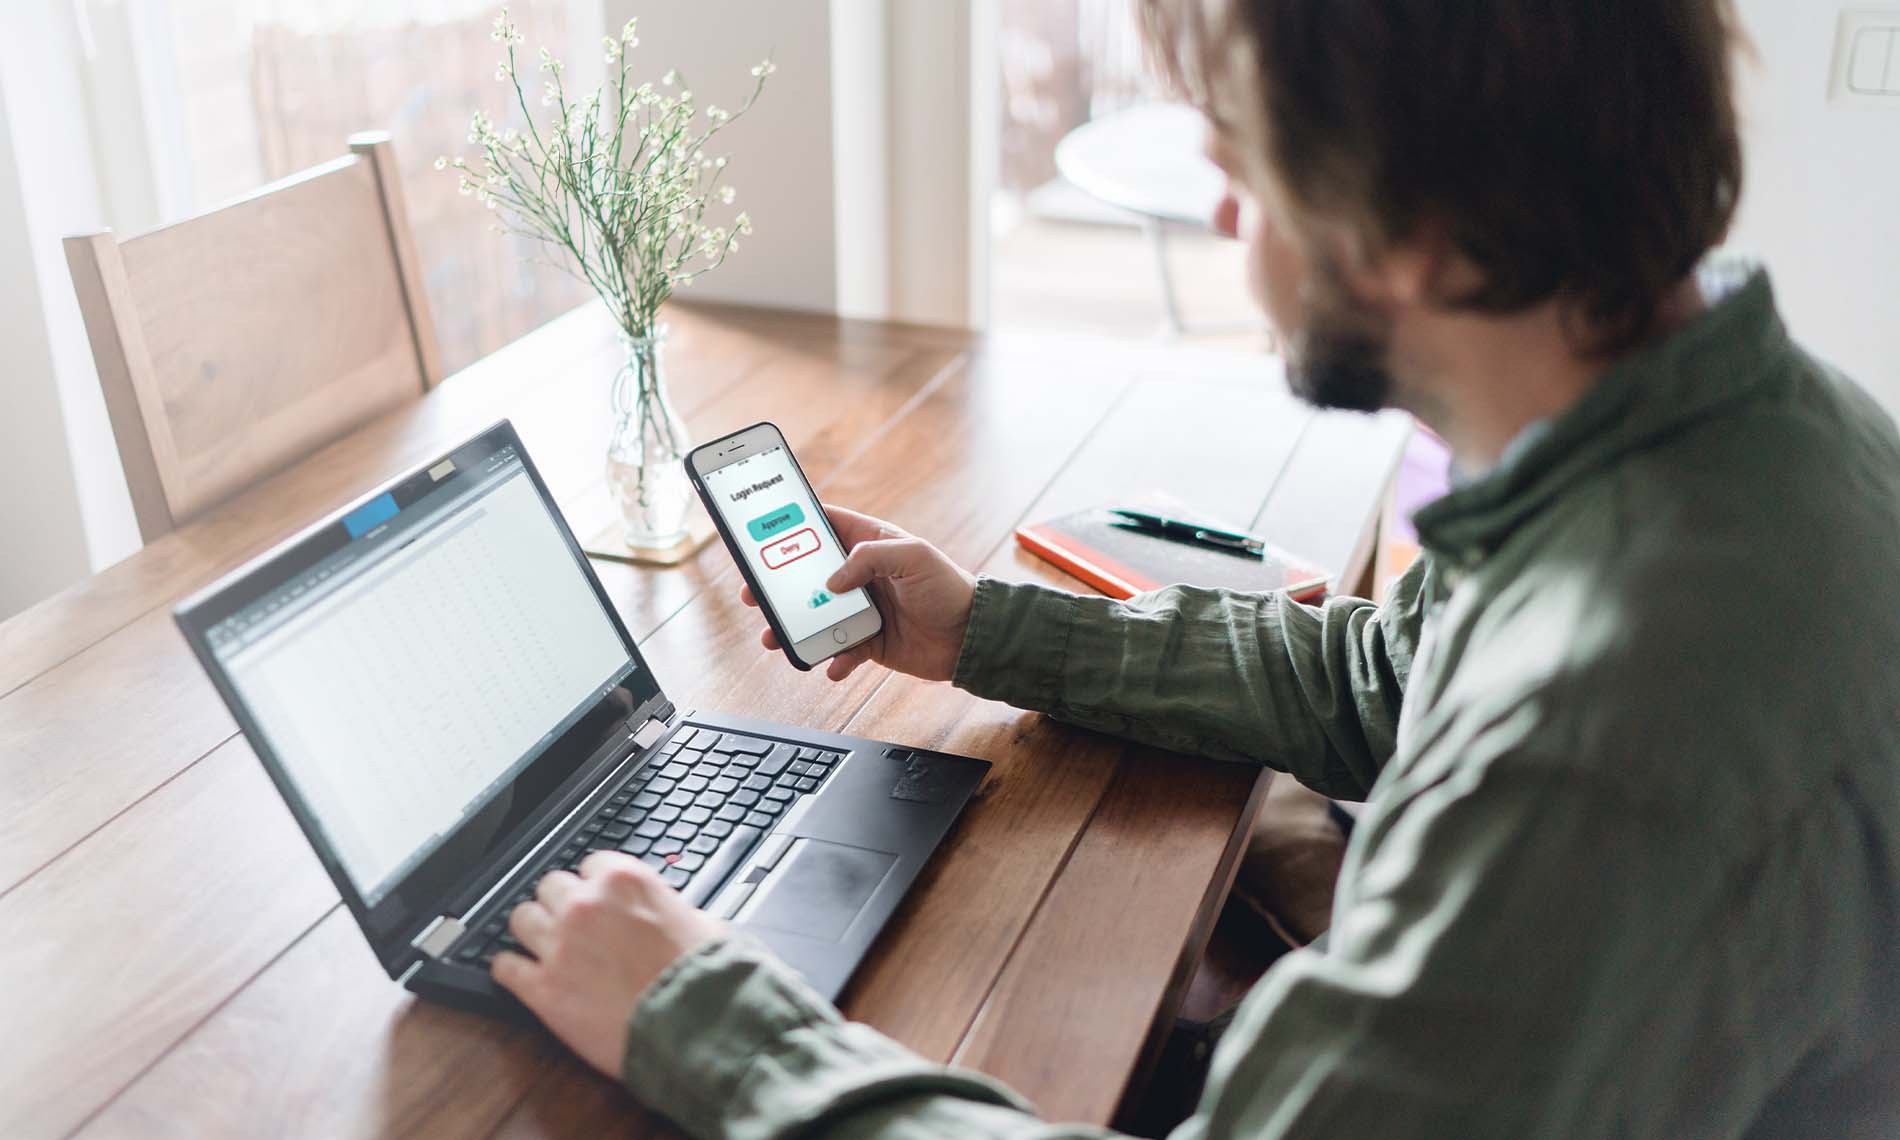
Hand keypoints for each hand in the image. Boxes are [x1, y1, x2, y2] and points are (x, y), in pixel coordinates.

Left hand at [492, 852, 721, 1076]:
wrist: (695, 1026)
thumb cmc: (704, 977)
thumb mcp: (700, 922)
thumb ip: (669, 908)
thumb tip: (668, 914)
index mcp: (624, 881)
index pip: (591, 863)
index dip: (596, 884)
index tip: (599, 899)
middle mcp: (586, 905)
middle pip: (550, 886)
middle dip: (562, 904)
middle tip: (575, 925)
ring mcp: (559, 945)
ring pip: (521, 918)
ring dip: (533, 931)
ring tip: (546, 946)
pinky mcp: (543, 988)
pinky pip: (504, 967)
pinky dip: (510, 970)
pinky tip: (519, 973)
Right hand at [740, 504, 975, 682]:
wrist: (970, 637)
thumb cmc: (948, 587)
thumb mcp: (913, 556)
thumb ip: (870, 558)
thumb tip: (832, 583)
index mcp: (870, 543)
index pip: (825, 525)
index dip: (794, 525)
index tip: (762, 531)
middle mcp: (860, 575)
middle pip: (807, 576)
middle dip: (777, 586)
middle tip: (754, 594)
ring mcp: (861, 609)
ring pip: (814, 617)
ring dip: (792, 629)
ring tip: (773, 638)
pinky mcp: (867, 642)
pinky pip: (839, 651)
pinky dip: (831, 660)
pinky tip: (831, 666)